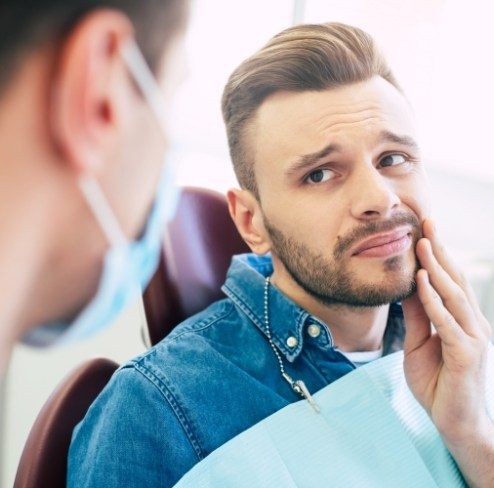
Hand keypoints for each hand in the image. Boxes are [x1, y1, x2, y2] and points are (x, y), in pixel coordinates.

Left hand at [402, 218, 491, 444]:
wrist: (453, 424)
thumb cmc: (437, 383)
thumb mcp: (418, 344)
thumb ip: (416, 317)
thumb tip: (407, 286)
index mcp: (462, 320)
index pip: (451, 281)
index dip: (439, 255)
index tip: (425, 230)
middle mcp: (473, 324)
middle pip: (456, 280)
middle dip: (441, 250)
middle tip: (428, 222)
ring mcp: (474, 339)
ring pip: (454, 296)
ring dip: (438, 268)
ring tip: (424, 243)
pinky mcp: (467, 355)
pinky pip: (447, 322)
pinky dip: (434, 300)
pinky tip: (424, 281)